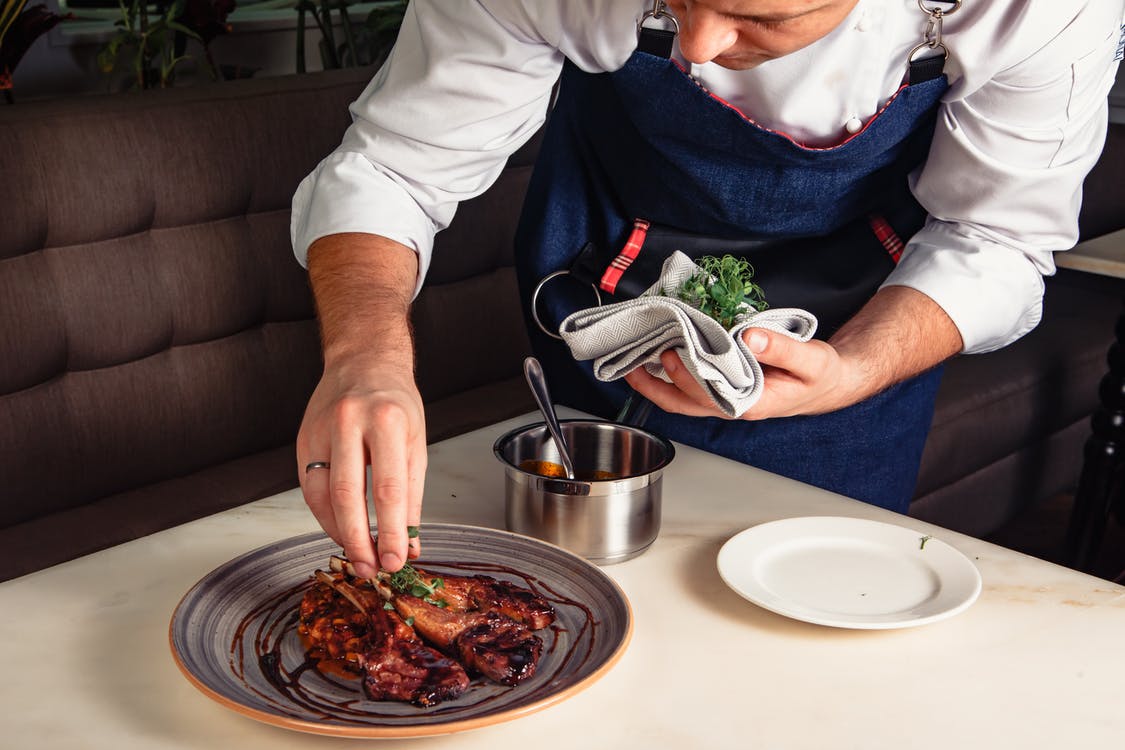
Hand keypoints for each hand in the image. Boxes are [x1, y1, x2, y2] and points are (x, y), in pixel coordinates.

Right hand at [297, 355, 426, 577]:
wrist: (363, 361)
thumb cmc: (395, 403)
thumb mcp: (415, 444)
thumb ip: (412, 496)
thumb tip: (408, 544)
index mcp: (387, 421)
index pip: (388, 488)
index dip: (390, 531)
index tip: (396, 560)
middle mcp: (350, 422)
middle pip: (348, 494)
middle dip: (358, 539)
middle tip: (370, 569)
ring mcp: (321, 429)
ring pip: (321, 494)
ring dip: (338, 532)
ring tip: (356, 555)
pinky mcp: (302, 438)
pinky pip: (309, 487)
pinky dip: (324, 515)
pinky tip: (339, 529)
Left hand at [622, 286, 963, 418]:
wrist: (830, 382)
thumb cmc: (821, 375)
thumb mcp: (812, 360)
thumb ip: (782, 349)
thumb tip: (750, 337)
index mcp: (751, 404)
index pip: (709, 395)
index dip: (687, 377)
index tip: (674, 353)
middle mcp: (733, 406)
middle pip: (685, 402)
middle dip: (658, 382)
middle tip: (643, 353)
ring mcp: (726, 400)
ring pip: (682, 400)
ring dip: (655, 384)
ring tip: (630, 364)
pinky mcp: (724, 389)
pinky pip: (689, 389)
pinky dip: (668, 378)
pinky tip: (652, 362)